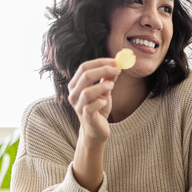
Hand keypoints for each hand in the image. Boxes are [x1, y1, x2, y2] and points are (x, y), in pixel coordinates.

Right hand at [67, 58, 120, 191]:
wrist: (96, 130)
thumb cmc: (98, 109)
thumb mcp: (104, 92)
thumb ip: (108, 79)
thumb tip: (117, 66)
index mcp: (76, 84)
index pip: (84, 67)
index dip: (100, 62)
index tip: (116, 61)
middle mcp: (73, 94)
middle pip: (86, 76)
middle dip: (104, 70)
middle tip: (118, 70)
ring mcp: (78, 106)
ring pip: (87, 91)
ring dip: (102, 86)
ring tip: (112, 86)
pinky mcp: (85, 116)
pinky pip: (91, 106)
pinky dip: (101, 101)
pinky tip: (105, 102)